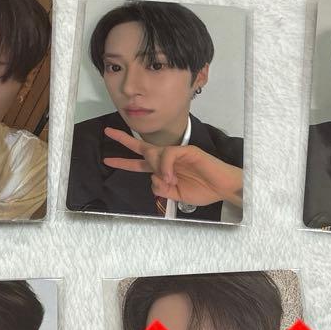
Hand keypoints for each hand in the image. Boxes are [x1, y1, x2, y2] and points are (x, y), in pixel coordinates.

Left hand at [102, 127, 242, 207]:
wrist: (223, 188)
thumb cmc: (203, 191)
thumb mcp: (176, 196)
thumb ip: (161, 189)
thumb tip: (153, 178)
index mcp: (163, 171)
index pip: (140, 164)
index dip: (124, 163)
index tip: (108, 160)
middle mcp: (167, 160)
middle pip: (142, 148)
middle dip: (124, 141)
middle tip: (107, 132)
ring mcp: (177, 153)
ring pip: (155, 155)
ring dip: (158, 170)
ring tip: (171, 182)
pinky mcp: (186, 150)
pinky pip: (168, 154)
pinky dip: (166, 166)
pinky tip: (171, 177)